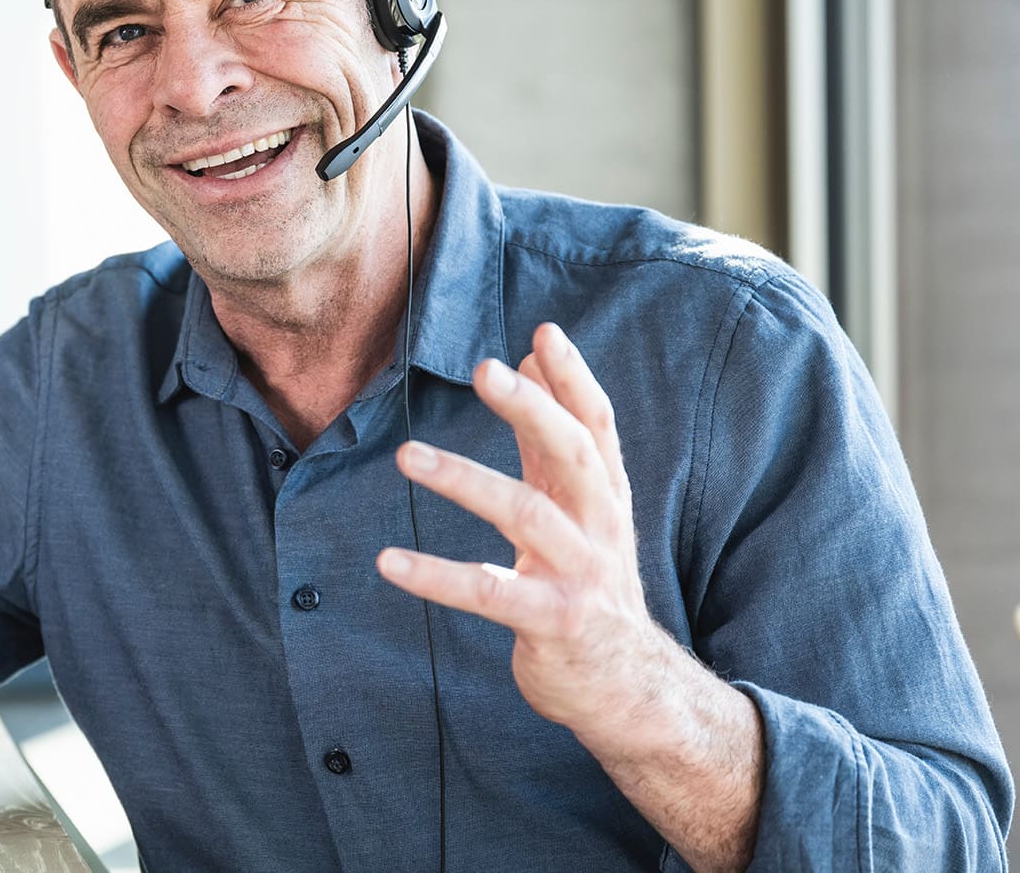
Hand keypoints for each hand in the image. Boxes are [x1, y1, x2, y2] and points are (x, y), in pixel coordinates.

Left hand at [377, 322, 674, 738]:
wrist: (629, 688)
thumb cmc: (591, 585)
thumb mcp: (582, 511)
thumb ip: (552, 441)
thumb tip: (532, 356)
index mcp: (605, 497)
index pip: (597, 426)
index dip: (575, 379)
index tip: (544, 331)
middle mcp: (601, 528)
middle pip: (573, 455)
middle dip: (533, 409)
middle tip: (486, 368)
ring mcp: (579, 575)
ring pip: (525, 514)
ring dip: (465, 479)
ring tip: (407, 453)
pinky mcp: (552, 622)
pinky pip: (488, 593)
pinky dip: (437, 576)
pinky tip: (389, 560)